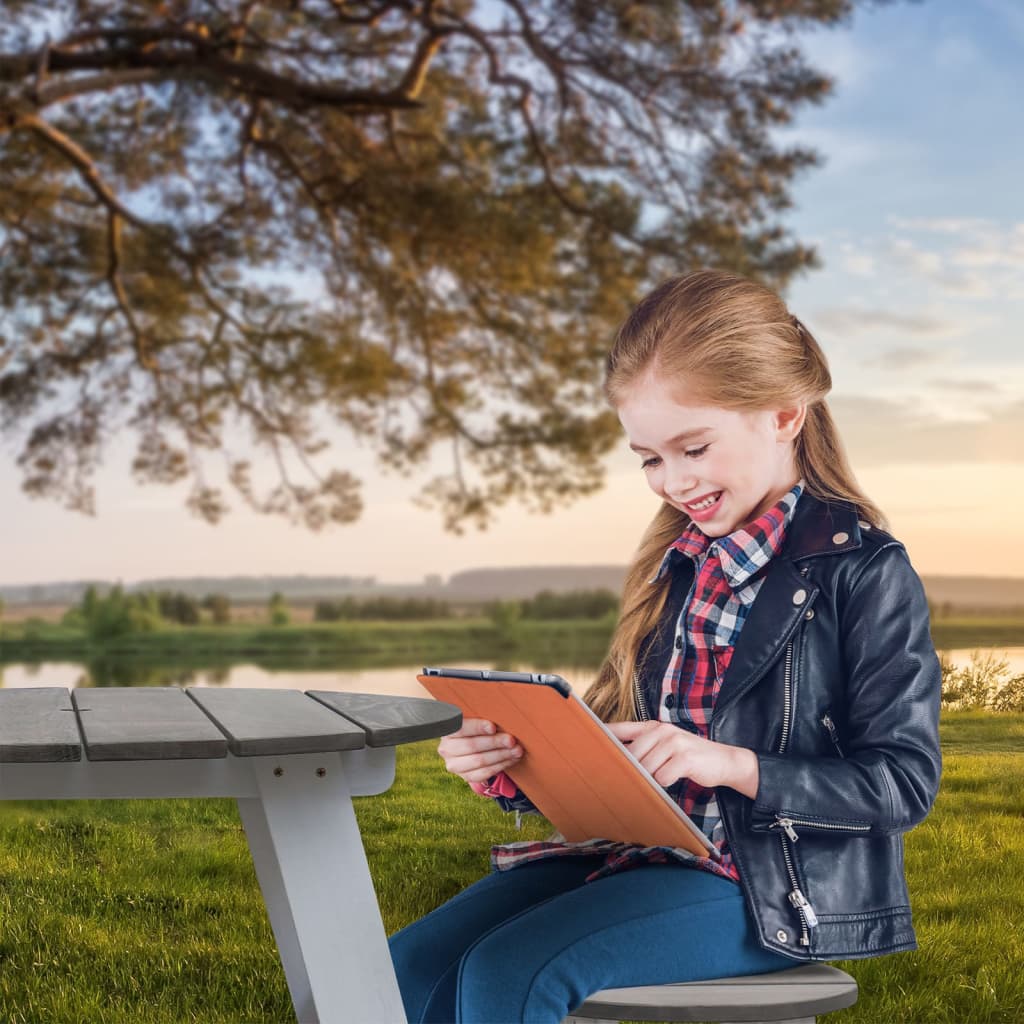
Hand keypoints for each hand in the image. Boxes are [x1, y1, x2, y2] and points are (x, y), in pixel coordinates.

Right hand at [437, 717, 522, 784]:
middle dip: (494, 742)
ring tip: (517, 750)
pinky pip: (484, 773)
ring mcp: (454, 765)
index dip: (477, 727)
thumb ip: (482, 715)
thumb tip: (503, 714)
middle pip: (472, 746)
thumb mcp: (475, 719)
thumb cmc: (478, 728)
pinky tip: (512, 759)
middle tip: (511, 740)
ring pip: (479, 761)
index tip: (493, 727)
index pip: (460, 728)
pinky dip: (501, 765)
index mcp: (448, 730)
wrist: (474, 748)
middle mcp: (446, 748)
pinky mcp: (465, 776)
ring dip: (501, 755)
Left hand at [606, 721, 758, 797]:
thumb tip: (614, 761)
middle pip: (630, 753)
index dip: (601, 737)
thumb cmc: (687, 757)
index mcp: (652, 727)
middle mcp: (661, 731)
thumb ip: (642, 748)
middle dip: (627, 769)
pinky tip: (672, 781)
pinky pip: (663, 777)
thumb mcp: (665, 746)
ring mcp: (674, 742)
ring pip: (646, 767)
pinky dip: (665, 784)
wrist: (723, 761)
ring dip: (649, 779)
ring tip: (657, 781)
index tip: (585, 746)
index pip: (619, 729)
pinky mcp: (685, 757)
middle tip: (622, 781)